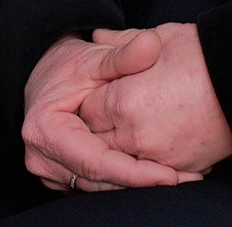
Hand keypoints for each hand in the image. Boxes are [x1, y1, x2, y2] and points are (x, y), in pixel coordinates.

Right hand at [20, 33, 193, 191]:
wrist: (45, 76)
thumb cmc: (68, 66)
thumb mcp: (96, 58)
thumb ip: (124, 55)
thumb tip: (152, 44)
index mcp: (46, 132)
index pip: (96, 163)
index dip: (135, 173)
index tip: (171, 176)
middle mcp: (43, 159)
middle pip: (100, 180)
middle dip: (144, 182)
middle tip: (188, 179)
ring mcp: (51, 171)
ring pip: (101, 187)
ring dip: (138, 184)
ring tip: (182, 178)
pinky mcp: (63, 175)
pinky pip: (98, 182)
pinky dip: (126, 179)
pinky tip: (159, 174)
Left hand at [82, 22, 231, 176]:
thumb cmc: (206, 54)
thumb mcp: (161, 38)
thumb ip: (123, 42)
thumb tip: (98, 37)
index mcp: (125, 100)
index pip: (88, 107)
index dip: (95, 96)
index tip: (107, 88)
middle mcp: (134, 134)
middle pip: (98, 136)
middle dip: (103, 122)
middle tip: (121, 105)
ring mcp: (156, 155)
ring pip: (120, 157)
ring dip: (122, 142)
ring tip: (141, 121)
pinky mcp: (178, 167)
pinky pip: (148, 169)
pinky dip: (147, 156)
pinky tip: (157, 136)